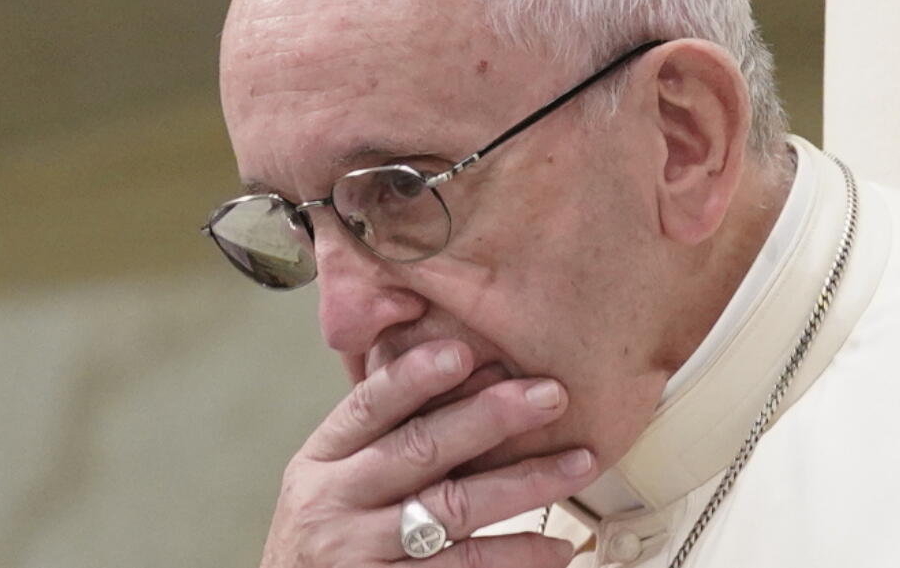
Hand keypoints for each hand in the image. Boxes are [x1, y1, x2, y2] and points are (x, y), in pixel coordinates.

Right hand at [259, 340, 598, 566]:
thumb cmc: (328, 539)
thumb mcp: (333, 479)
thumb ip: (383, 432)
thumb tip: (468, 368)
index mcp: (322, 461)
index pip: (368, 406)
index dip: (416, 378)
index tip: (464, 352)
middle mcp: (335, 504)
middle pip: (419, 450)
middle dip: (490, 417)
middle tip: (548, 394)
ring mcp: (362, 555)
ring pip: (453, 511)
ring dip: (524, 483)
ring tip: (577, 464)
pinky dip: (516, 555)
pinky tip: (554, 545)